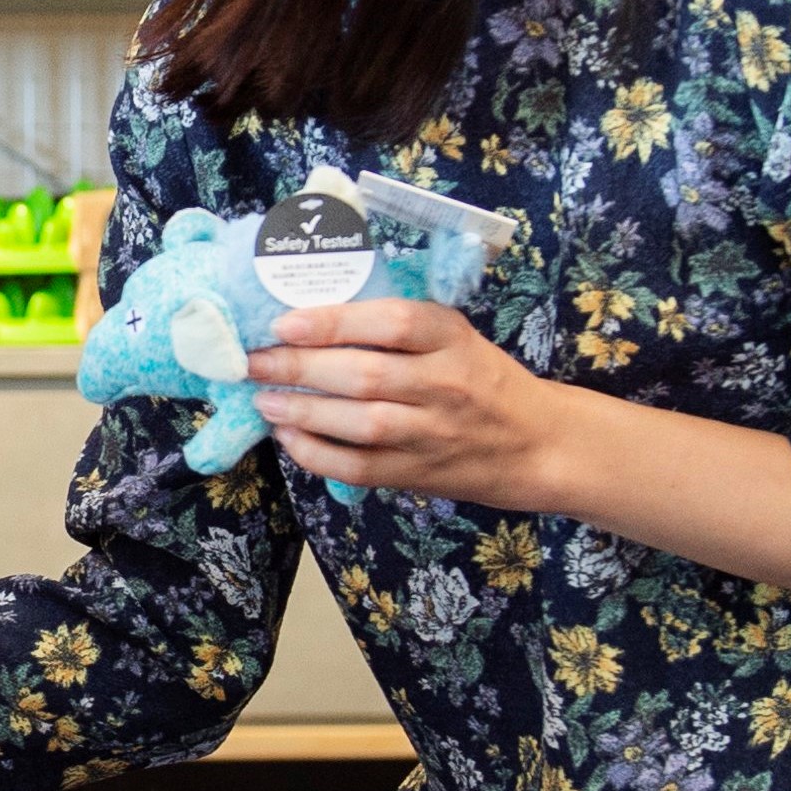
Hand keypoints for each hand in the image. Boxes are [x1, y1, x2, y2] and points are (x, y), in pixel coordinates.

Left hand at [245, 299, 571, 509]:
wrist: (537, 443)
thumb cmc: (482, 379)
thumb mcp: (455, 337)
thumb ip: (399, 327)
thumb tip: (312, 316)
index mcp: (452, 338)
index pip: (393, 323)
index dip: (335, 322)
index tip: (286, 323)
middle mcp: (445, 384)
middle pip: (365, 374)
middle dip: (298, 368)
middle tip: (253, 362)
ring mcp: (433, 433)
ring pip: (360, 423)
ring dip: (302, 411)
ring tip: (264, 399)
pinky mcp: (420, 474)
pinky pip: (360, 467)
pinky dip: (318, 454)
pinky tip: (289, 437)